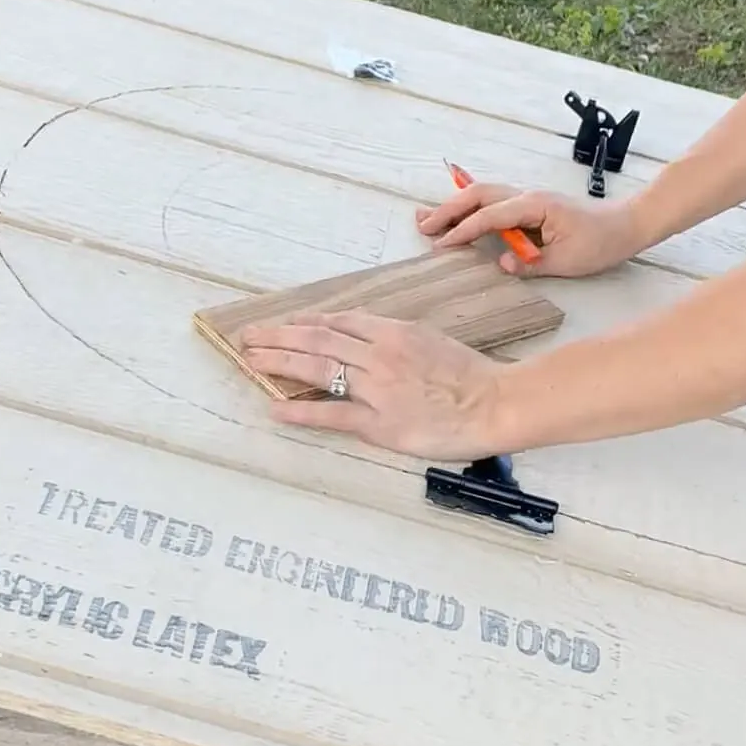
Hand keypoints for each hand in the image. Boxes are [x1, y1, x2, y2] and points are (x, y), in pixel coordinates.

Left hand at [238, 309, 501, 459]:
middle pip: (318, 339)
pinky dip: (301, 408)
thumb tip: (369, 339)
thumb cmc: (471, 376)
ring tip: (250, 359)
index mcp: (394, 332)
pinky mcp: (379, 422)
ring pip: (318, 367)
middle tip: (249, 336)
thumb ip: (397, 339)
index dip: (306, 323)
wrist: (495, 404)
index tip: (284, 323)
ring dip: (279, 361)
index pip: (339, 322)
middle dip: (279, 335)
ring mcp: (377, 388)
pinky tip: (276, 407)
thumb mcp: (432, 341)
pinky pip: (332, 413)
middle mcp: (379, 354)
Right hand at [416, 179, 641, 277]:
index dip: (464, 230)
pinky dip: (471, 211)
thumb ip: (531, 265)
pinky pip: (493, 204)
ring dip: (455, 206)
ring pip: (483, 196)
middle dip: (448, 209)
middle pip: (478, 195)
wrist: (625, 225)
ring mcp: (527, 199)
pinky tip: (457, 220)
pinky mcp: (529, 208)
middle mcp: (527, 196)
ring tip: (427, 220)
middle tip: (423, 226)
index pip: (490, 216)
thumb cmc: (601, 242)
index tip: (442, 244)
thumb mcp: (568, 262)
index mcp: (535, 206)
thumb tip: (501, 264)